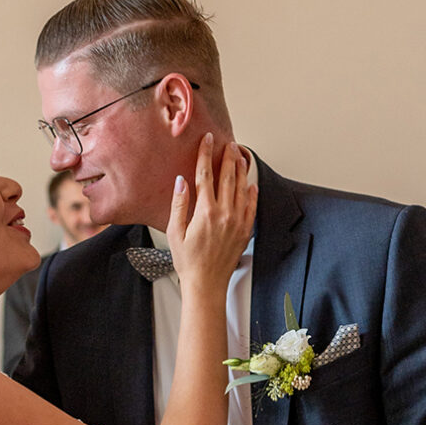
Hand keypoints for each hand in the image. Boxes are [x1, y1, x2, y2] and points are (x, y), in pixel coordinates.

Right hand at [167, 135, 255, 291]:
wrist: (206, 284)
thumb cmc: (188, 262)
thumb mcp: (174, 233)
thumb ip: (179, 205)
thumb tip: (181, 182)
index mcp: (205, 212)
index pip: (205, 175)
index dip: (206, 154)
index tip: (208, 140)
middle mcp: (224, 214)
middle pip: (227, 177)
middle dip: (228, 157)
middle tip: (229, 143)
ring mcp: (237, 222)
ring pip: (241, 188)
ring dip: (241, 170)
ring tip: (240, 156)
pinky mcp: (244, 231)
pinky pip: (251, 207)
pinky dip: (251, 193)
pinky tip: (251, 185)